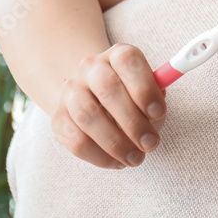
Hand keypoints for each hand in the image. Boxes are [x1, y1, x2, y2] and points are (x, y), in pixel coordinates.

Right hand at [52, 44, 166, 168]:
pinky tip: (117, 162)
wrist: (97, 99)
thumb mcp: (150, 92)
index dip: (144, 87)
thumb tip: (155, 116)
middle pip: (108, 89)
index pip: (128, 61)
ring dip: (116, 143)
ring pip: (88, 115)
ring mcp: (71, 91)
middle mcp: (91, 67)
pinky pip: (75, 140)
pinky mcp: (58, 118)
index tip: (159, 113)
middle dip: (133, 122)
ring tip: (136, 158)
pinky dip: (99, 156)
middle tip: (151, 144)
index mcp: (118, 55)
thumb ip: (156, 100)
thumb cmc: (134, 97)